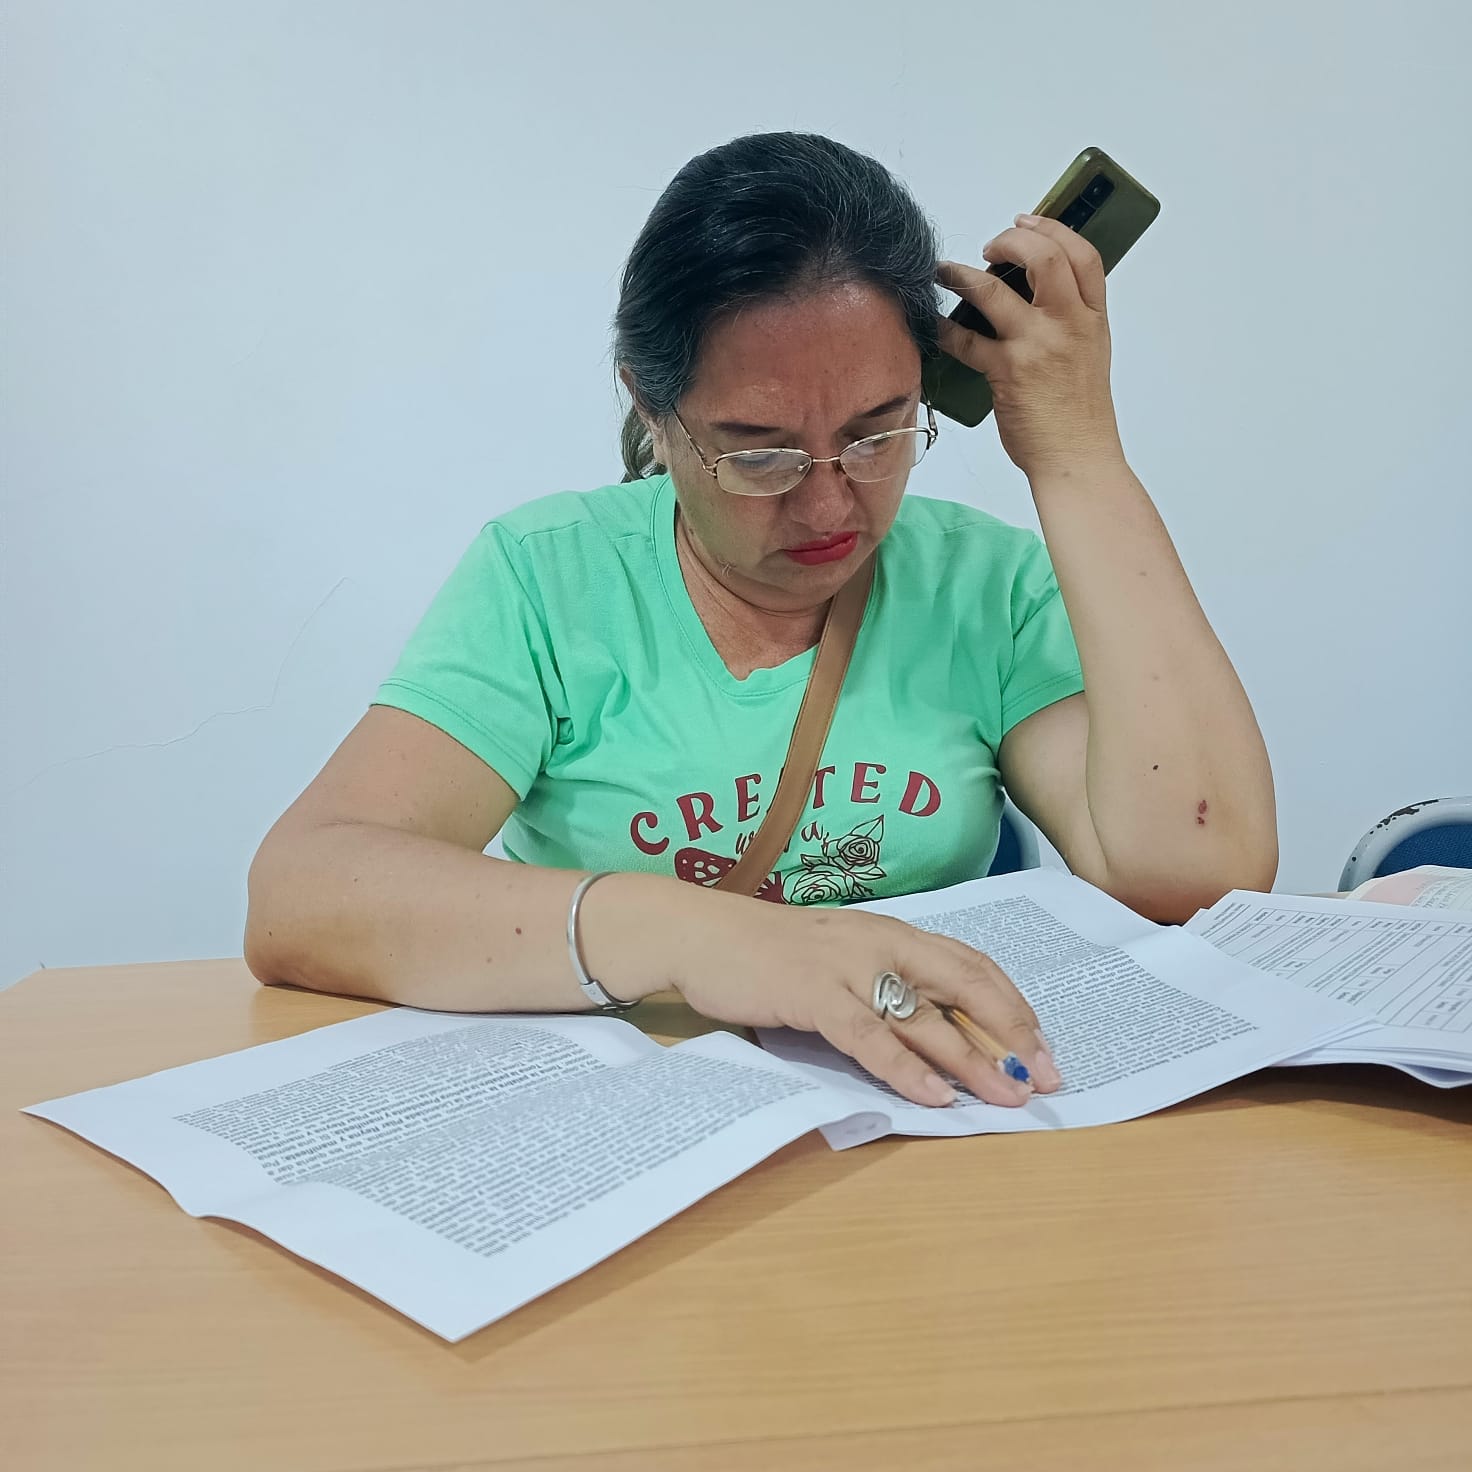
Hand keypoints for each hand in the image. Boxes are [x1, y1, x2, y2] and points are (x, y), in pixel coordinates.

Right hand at [653, 887, 1062, 1107]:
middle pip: (966, 984)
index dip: (1012, 1005)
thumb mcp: (838, 957)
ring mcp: (847, 966)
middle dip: (1012, 1033)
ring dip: (971, 1061)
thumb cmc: (766, 952)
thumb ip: (881, 982)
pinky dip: (905, 1069)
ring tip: (1005, 1097)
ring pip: (926, 1017)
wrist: (700, 933)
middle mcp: (880, 942)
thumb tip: (932, 1031)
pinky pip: (869, 1037)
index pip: (971, 964)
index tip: (1043, 1046)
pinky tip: (932, 1097)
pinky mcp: (812, 993)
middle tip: (1044, 1076)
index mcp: (890, 932)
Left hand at [937, 215, 1122, 478]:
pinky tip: (933, 324)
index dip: (1052, 227)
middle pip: (1044, 256)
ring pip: (995, 290)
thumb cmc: (1078, 414)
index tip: (1026, 221)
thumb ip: (1068, 320)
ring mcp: (1038, 345)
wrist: (1077, 458)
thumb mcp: (1089, 354)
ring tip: (943, 271)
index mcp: (1093, 318)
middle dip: (1010, 239)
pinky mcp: (1008, 371)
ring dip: (962, 275)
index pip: (1083, 255)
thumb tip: (1030, 295)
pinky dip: (945, 329)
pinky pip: (966, 340)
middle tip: (989, 246)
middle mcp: (1070, 323)